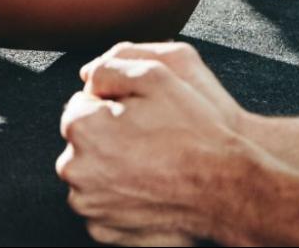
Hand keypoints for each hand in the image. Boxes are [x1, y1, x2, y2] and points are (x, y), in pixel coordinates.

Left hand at [56, 43, 254, 244]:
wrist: (223, 189)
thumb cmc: (192, 133)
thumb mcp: (155, 74)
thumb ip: (109, 67)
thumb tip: (88, 78)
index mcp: (81, 127)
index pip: (81, 104)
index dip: (111, 104)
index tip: (138, 113)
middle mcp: (75, 169)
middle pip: (83, 141)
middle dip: (106, 135)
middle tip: (147, 138)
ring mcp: (88, 205)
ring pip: (91, 174)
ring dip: (111, 166)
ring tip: (150, 163)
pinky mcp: (102, 231)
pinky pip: (102, 205)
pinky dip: (118, 197)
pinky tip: (146, 187)